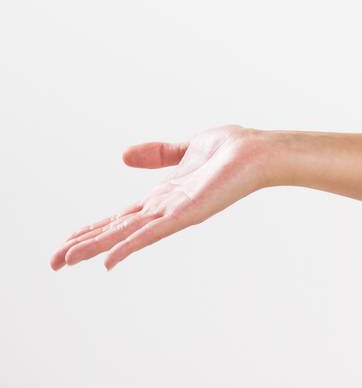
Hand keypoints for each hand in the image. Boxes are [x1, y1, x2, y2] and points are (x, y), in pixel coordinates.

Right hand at [50, 124, 270, 271]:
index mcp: (164, 195)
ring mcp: (176, 212)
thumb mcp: (188, 147)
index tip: (66, 243)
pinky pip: (153, 232)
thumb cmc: (234, 150)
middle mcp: (166, 208)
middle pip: (117, 230)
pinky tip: (108, 261)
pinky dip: (130, 246)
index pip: (121, 217)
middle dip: (84, 245)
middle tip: (52, 263)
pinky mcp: (188, 213)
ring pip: (126, 234)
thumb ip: (158, 154)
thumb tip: (123, 156)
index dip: (92, 229)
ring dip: (96, 247)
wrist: (261, 150)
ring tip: (66, 261)